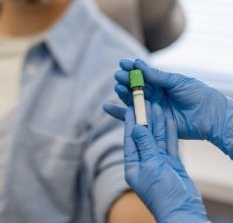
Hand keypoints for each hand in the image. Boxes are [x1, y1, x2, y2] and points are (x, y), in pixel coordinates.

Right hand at [105, 58, 232, 156]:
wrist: (211, 117)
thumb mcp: (177, 81)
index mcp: (161, 82)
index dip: (131, 68)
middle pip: (134, 86)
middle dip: (125, 80)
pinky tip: (106, 107)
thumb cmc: (199, 95)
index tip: (122, 63)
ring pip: (131, 99)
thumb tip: (137, 63)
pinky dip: (117, 113)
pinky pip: (131, 117)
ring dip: (122, 93)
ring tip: (117, 87)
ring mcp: (151, 108)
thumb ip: (157, 76)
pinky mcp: (150, 122)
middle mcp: (154, 94)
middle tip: (118, 76)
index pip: (142, 73)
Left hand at [124, 102, 208, 222]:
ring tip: (156, 106)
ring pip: (157, 138)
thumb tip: (137, 127)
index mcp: (132, 165)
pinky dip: (169, 133)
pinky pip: (169, 145)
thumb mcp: (150, 166)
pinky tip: (169, 121)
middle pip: (143, 136)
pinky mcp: (172, 165)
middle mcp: (144, 162)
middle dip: (144, 119)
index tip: (129, 107)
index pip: (130, 139)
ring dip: (157, 123)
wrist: (183, 211)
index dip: (130, 122)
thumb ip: (145, 145)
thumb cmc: (162, 193)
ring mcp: (159, 163)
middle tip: (144, 102)